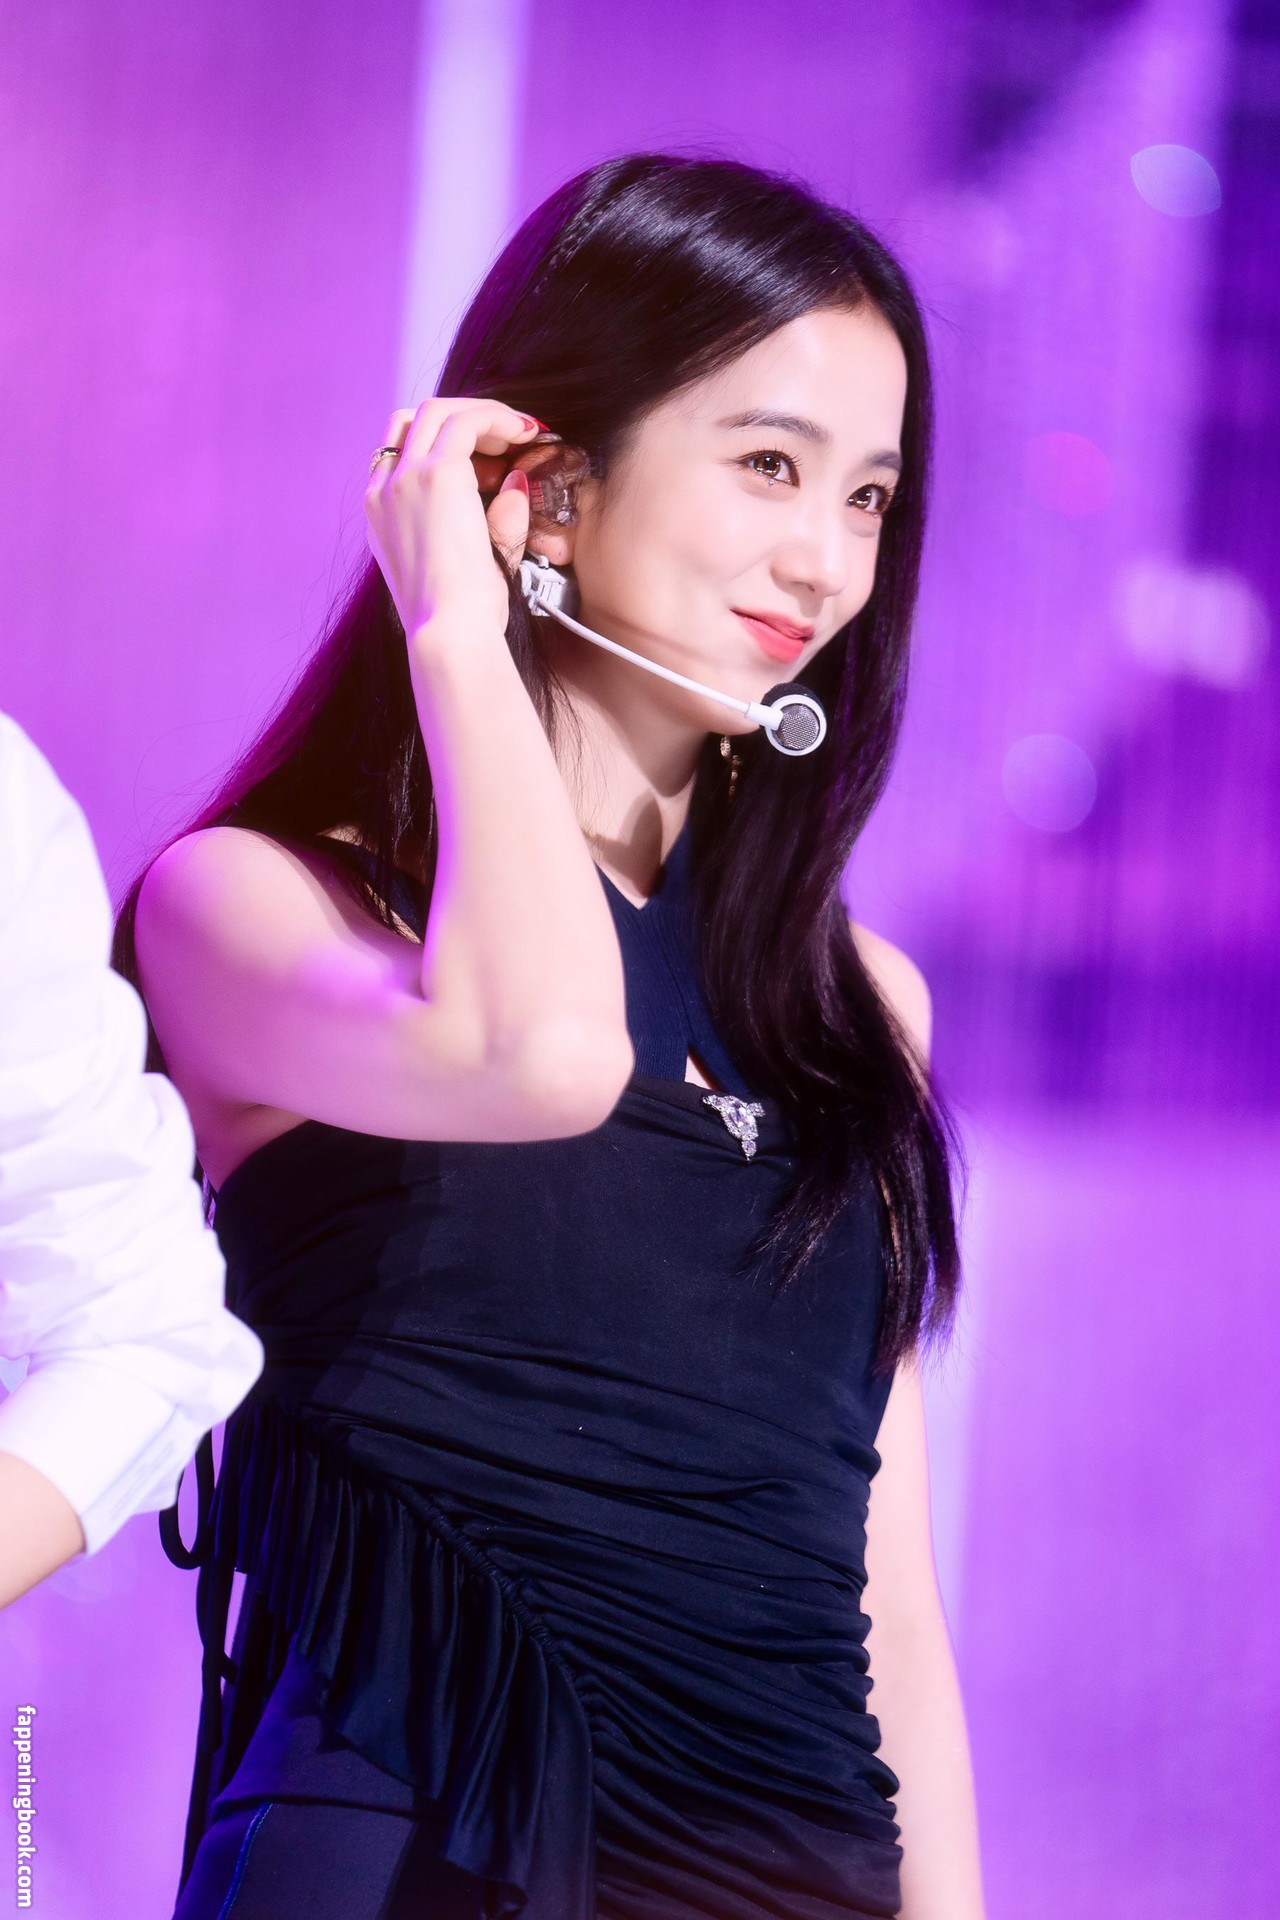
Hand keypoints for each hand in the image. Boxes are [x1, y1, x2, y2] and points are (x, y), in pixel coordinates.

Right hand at [364, 397, 541, 642]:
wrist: (449, 633)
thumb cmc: (461, 616)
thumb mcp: (475, 562)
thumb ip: (494, 522)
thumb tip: (516, 482)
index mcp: (382, 516)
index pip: (403, 453)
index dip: (448, 444)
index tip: (491, 456)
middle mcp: (383, 491)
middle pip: (415, 421)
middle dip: (464, 419)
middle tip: (509, 436)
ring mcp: (404, 479)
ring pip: (437, 412)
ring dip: (482, 414)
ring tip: (522, 432)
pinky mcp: (436, 474)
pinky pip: (466, 422)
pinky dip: (498, 418)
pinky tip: (528, 431)